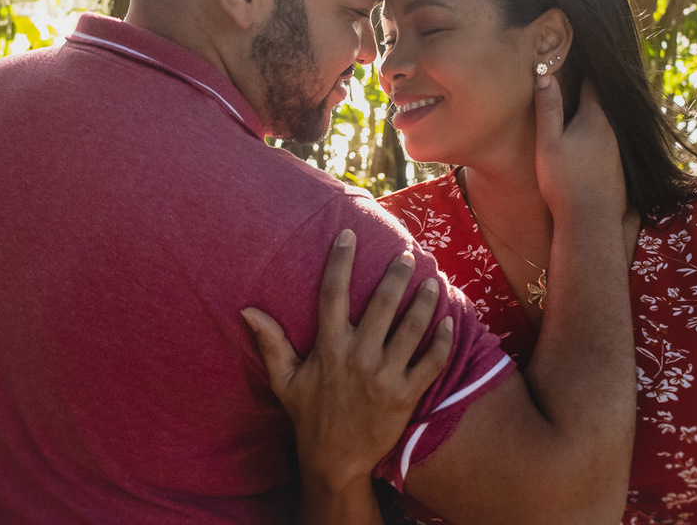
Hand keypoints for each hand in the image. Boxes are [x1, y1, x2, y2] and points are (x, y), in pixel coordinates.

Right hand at [242, 229, 453, 494]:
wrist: (335, 462)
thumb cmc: (309, 416)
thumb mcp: (284, 381)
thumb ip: (271, 343)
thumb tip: (248, 310)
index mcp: (328, 348)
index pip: (332, 293)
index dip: (340, 261)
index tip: (349, 235)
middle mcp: (357, 357)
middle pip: (382, 304)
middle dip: (395, 275)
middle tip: (406, 255)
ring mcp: (384, 376)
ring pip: (411, 329)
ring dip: (424, 302)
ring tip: (433, 282)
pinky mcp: (405, 395)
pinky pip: (431, 362)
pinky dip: (442, 341)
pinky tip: (449, 323)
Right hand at [533, 76, 625, 223]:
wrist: (591, 222)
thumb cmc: (565, 181)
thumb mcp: (549, 142)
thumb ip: (548, 108)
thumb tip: (544, 74)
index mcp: (595, 118)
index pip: (591, 84)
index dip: (582, 72)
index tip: (572, 59)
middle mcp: (611, 130)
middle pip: (599, 104)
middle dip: (586, 93)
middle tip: (572, 80)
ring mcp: (617, 150)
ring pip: (604, 124)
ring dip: (591, 116)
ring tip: (576, 109)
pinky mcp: (617, 167)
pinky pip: (607, 143)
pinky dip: (596, 137)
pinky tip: (585, 144)